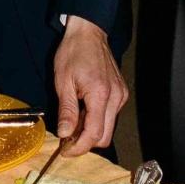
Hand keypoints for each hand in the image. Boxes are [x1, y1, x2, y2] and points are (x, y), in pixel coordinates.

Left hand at [53, 17, 127, 155]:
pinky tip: (84, 110)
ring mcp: (121, 95)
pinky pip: (111, 116)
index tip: (65, 151)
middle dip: (86, 143)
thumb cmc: (74, 52)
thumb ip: (66, 110)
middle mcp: (116, 97)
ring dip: (91, 131)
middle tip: (67, 138)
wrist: (89, 32)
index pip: (94, 134)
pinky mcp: (121, 93)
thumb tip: (65, 134)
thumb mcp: (63, 81)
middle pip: (105, 136)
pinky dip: (97, 120)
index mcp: (100, 94)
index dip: (79, 147)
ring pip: (108, 128)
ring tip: (73, 121)